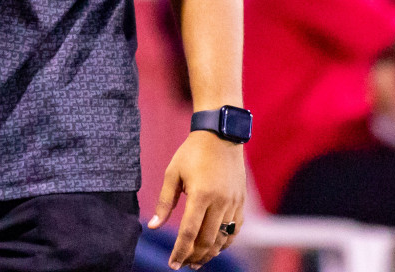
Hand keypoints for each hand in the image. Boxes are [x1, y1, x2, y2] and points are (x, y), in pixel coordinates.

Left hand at [148, 131, 246, 268]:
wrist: (220, 135)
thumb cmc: (192, 152)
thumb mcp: (172, 173)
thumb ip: (164, 202)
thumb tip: (153, 226)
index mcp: (201, 194)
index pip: (189, 232)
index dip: (180, 251)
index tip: (173, 264)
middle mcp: (220, 202)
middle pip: (207, 240)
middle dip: (194, 257)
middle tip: (183, 264)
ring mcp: (234, 203)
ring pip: (223, 239)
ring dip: (209, 254)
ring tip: (197, 262)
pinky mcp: (241, 202)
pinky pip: (235, 230)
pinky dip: (225, 243)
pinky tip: (214, 248)